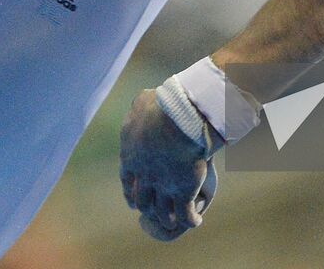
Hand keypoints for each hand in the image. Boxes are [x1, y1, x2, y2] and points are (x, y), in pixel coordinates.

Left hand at [119, 89, 211, 241]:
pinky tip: (196, 222)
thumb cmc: (163, 105)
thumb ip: (139, 107)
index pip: (127, 180)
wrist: (181, 119)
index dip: (129, 192)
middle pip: (143, 200)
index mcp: (131, 156)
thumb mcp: (143, 102)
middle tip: (151, 212)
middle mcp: (144, 176)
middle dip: (147, 207)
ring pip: (163, 212)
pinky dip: (191, 221)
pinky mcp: (183, 193)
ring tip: (174, 220)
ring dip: (168, 218)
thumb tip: (141, 103)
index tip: (132, 201)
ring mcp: (163, 187)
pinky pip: (185, 215)